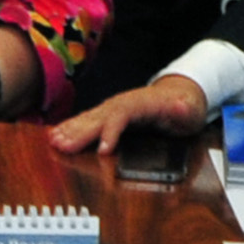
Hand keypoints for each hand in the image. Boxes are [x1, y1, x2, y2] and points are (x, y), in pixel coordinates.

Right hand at [48, 70, 208, 157]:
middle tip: (63, 146)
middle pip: (98, 117)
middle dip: (80, 133)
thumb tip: (181, 106)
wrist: (180, 93)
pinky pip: (87, 121)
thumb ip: (183, 109)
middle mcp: (123, 104)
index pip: (121, 116)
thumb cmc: (183, 105)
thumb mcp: (189, 109)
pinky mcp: (108, 114)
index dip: (111, 132)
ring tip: (54, 142)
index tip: (103, 150)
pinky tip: (56, 135)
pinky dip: (71, 128)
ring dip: (71, 130)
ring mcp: (114, 108)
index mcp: (141, 103)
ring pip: (89, 118)